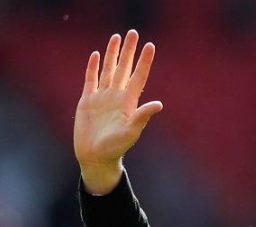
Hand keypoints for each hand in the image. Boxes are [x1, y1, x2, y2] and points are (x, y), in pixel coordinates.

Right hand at [74, 29, 162, 193]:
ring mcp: (102, 97)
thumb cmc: (116, 147)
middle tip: (133, 32)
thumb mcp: (131, 131)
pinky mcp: (88, 101)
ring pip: (108, 69)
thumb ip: (143, 116)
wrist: (96, 156)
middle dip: (129, 50)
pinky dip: (92, 67)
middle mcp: (117, 96)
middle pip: (124, 67)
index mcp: (129, 102)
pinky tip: (95, 55)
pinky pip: (90, 80)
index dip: (144, 61)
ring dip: (112, 54)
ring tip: (116, 37)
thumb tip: (159, 104)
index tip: (150, 45)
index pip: (139, 76)